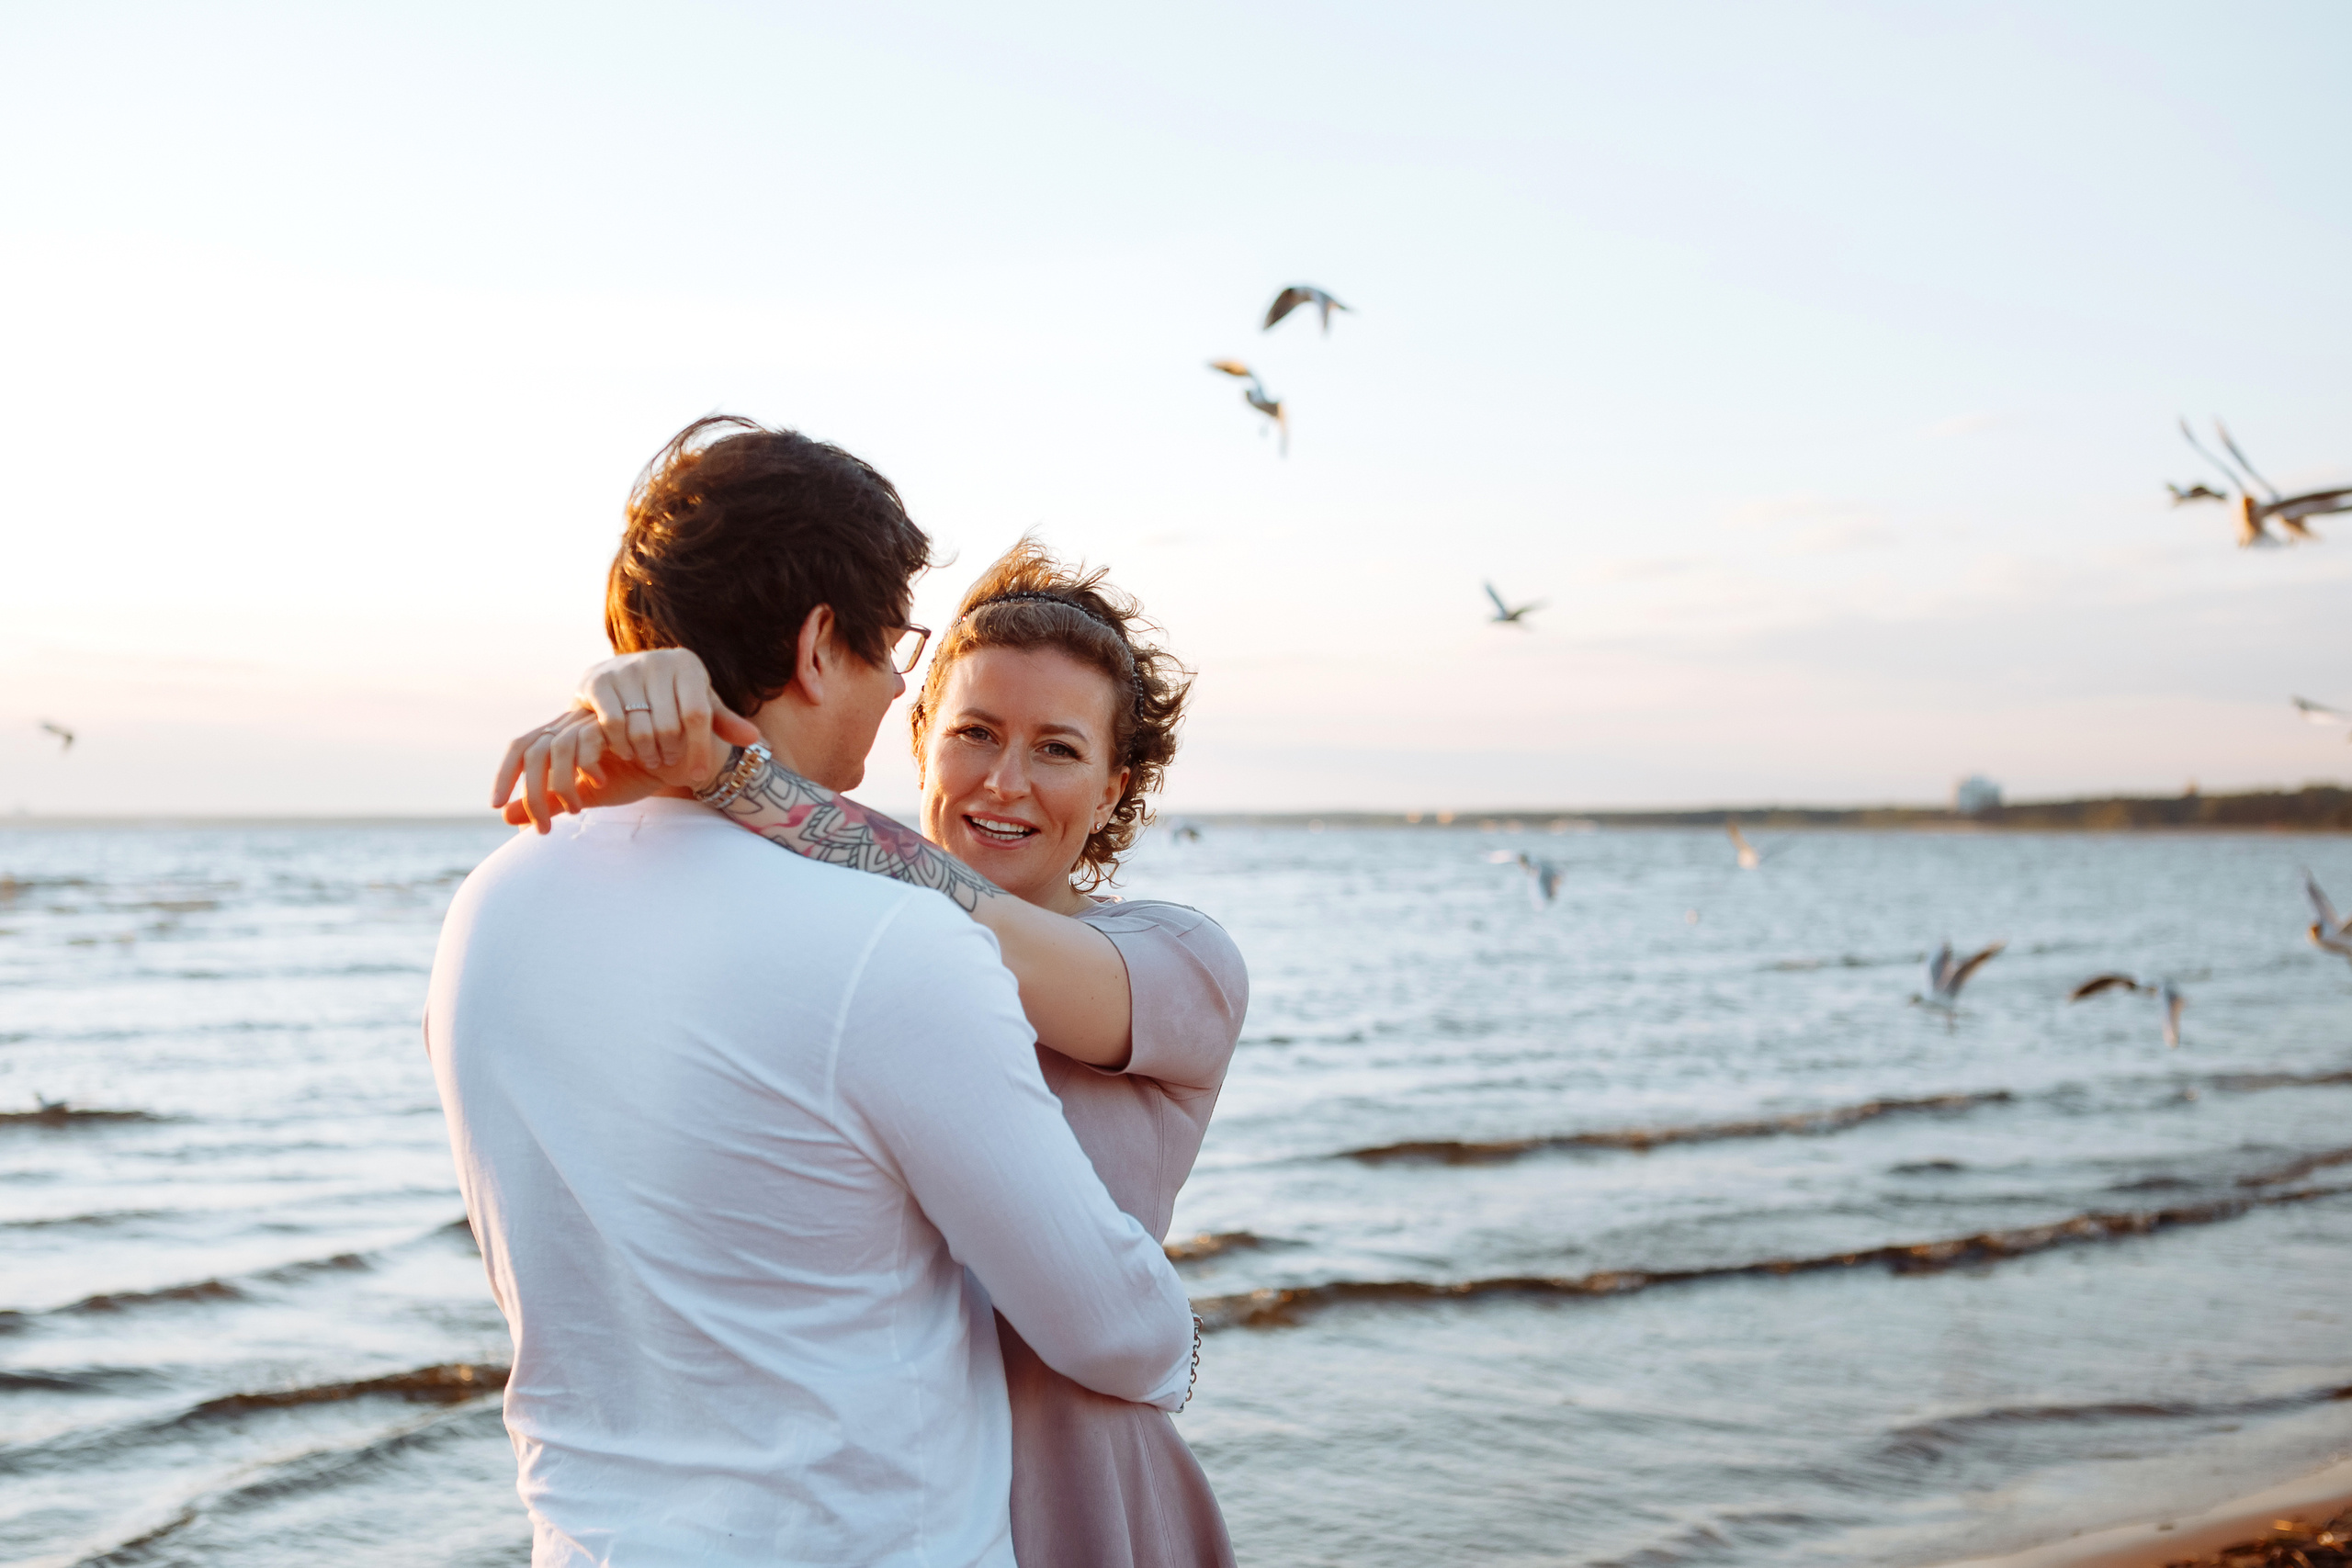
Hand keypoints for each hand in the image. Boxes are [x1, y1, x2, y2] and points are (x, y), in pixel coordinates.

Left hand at [493, 709, 664, 831]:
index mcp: (562, 736)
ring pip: (557, 748)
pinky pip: (591, 740)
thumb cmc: (634, 774)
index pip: (521, 746)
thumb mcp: (587, 794)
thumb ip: (551, 802)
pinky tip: (602, 783)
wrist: (680, 759)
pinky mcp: (617, 722)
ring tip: (577, 811)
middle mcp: (572, 724)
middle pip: (532, 749)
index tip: (495, 805)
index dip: (504, 773)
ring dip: (560, 786)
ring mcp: (594, 721)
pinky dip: (589, 767)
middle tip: (542, 828)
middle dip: (530, 792)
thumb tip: (506, 818)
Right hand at [576, 648, 759, 788]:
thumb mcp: (698, 702)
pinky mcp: (598, 681)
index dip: (700, 749)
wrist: (620, 675)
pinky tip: (628, 752)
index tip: (699, 775)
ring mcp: (624, 669)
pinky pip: (613, 724)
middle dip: (671, 753)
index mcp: (686, 664)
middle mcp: (656, 660)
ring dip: (647, 753)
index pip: (698, 715)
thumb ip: (723, 721)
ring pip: (641, 728)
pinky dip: (622, 745)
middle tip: (669, 762)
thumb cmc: (669, 695)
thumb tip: (754, 739)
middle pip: (669, 726)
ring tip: (652, 760)